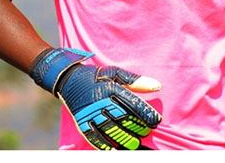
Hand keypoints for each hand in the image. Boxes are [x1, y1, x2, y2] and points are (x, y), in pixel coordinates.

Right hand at [29, 48, 160, 149]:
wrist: (67, 79)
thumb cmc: (96, 76)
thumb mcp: (115, 73)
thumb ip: (136, 81)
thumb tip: (157, 86)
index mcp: (110, 88)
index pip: (132, 103)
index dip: (145, 113)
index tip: (156, 121)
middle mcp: (100, 102)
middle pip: (122, 118)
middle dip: (136, 127)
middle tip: (147, 133)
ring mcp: (89, 113)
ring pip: (109, 129)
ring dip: (123, 138)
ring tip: (135, 144)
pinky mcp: (81, 122)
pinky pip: (93, 136)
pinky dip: (104, 145)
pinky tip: (114, 150)